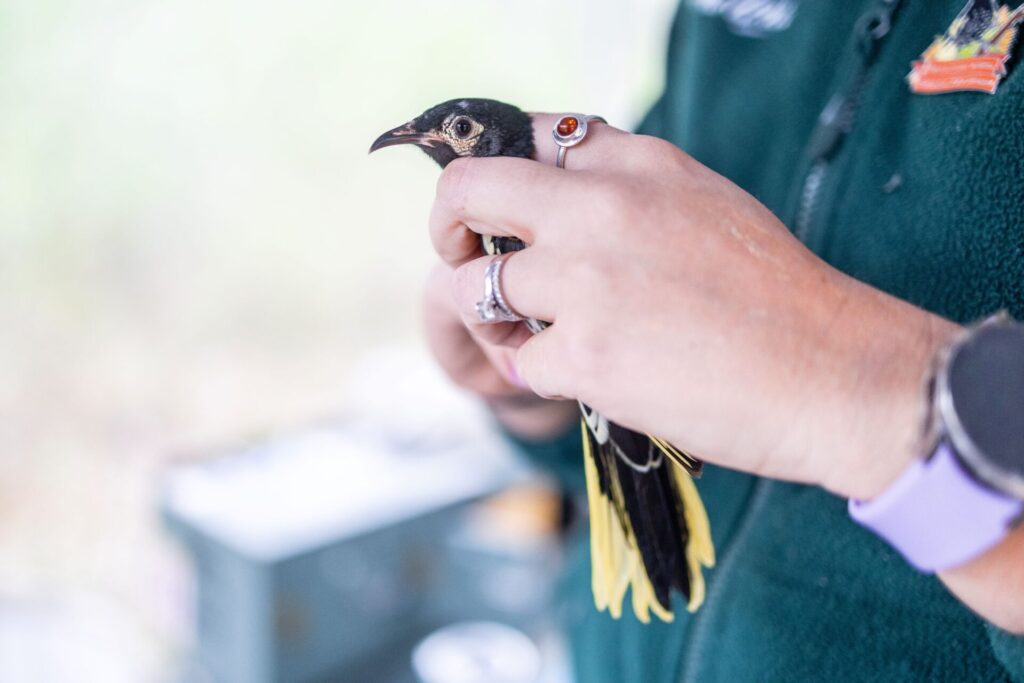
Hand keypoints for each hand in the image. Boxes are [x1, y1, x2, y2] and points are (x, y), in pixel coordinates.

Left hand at [430, 114, 959, 499]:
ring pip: (475, 286)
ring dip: (491, 314)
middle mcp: (600, 207)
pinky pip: (518, 359)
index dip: (499, 176)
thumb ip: (631, 187)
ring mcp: (586, 280)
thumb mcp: (707, 202)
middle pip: (468, 188)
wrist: (832, 370)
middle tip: (456, 251)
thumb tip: (558, 195)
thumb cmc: (779, 294)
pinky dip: (536, 372)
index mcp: (637, 163)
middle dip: (444, 222)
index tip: (495, 209)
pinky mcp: (584, 353)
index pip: (529, 137)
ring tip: (525, 333)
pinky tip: (579, 375)